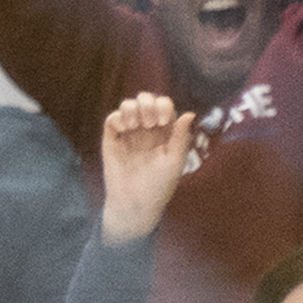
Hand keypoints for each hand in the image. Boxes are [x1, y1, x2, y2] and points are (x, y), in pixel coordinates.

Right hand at [97, 92, 194, 243]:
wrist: (135, 203)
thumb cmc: (159, 186)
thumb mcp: (174, 162)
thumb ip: (181, 137)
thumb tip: (190, 113)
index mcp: (165, 132)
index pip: (164, 105)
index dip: (163, 105)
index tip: (163, 122)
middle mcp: (146, 129)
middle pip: (145, 99)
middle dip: (147, 103)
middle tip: (150, 124)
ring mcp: (129, 133)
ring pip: (127, 105)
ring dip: (131, 108)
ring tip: (135, 126)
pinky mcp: (112, 139)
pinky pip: (112, 118)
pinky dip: (117, 118)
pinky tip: (124, 130)